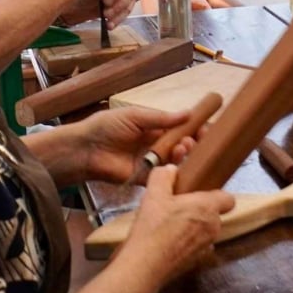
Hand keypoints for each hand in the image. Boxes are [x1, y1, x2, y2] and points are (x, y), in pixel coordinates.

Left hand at [74, 106, 202, 183]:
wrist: (85, 150)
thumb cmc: (107, 127)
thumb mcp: (135, 116)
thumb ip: (160, 118)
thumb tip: (188, 114)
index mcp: (153, 128)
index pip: (179, 128)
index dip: (193, 128)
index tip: (206, 127)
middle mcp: (155, 146)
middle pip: (181, 145)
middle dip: (193, 141)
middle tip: (198, 138)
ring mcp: (151, 163)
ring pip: (175, 160)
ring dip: (184, 153)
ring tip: (184, 147)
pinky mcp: (145, 179)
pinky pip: (164, 177)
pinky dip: (174, 172)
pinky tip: (179, 165)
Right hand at [121, 164, 235, 284]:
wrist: (144, 266)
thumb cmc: (153, 227)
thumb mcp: (153, 194)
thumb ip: (163, 176)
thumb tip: (170, 170)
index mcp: (208, 207)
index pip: (228, 198)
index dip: (216, 195)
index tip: (200, 195)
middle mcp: (213, 227)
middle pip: (214, 215)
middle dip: (199, 212)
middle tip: (177, 209)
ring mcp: (207, 247)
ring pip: (205, 232)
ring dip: (193, 229)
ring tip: (170, 228)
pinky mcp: (197, 263)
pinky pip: (197, 248)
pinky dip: (187, 245)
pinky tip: (169, 244)